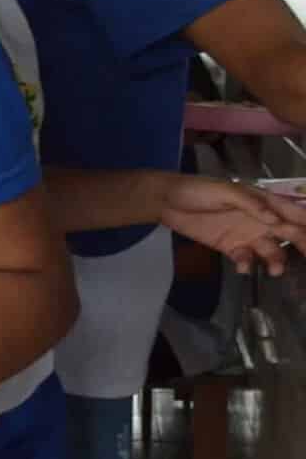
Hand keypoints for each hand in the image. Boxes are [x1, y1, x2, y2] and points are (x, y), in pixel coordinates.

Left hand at [159, 177, 305, 274]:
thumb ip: (251, 203)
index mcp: (262, 202)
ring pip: (271, 250)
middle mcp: (260, 219)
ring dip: (276, 260)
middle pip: (290, 234)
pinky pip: (246, 259)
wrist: (165, 201)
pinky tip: (243, 266)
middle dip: (303, 245)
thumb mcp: (224, 191)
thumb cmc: (197, 189)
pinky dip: (248, 264)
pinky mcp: (230, 247)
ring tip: (274, 269)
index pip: (294, 212)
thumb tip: (276, 219)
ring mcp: (245, 234)